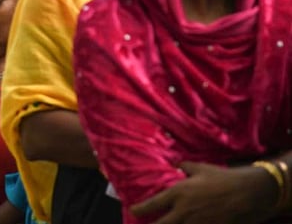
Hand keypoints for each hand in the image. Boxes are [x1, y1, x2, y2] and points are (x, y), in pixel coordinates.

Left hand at [130, 161, 275, 223]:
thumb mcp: (200, 168)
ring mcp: (198, 223)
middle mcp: (184, 211)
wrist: (248, 193)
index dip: (140, 209)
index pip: (152, 204)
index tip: (133, 211)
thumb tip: (176, 163)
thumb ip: (184, 166)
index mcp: (178, 193)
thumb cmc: (222, 177)